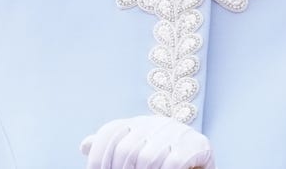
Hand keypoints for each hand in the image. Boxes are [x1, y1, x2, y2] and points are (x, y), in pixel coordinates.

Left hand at [80, 115, 215, 168]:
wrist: (201, 163)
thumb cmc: (164, 163)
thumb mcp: (137, 153)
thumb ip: (113, 148)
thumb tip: (84, 145)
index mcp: (140, 123)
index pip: (110, 133)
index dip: (98, 157)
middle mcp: (158, 122)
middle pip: (125, 149)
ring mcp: (179, 132)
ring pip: (147, 158)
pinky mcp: (198, 145)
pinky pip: (173, 162)